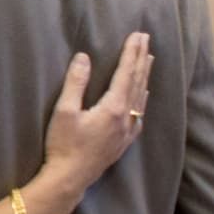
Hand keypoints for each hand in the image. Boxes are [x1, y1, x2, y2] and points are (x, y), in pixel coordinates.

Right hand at [39, 32, 151, 201]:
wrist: (70, 177)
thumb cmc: (64, 144)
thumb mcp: (64, 111)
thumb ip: (76, 83)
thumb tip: (84, 58)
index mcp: (112, 108)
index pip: (125, 74)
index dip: (131, 53)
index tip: (137, 36)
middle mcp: (125, 118)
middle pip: (136, 82)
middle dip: (141, 59)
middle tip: (147, 40)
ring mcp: (127, 131)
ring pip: (141, 97)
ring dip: (144, 76)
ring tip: (149, 60)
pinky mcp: (123, 141)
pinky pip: (140, 113)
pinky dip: (143, 98)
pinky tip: (143, 95)